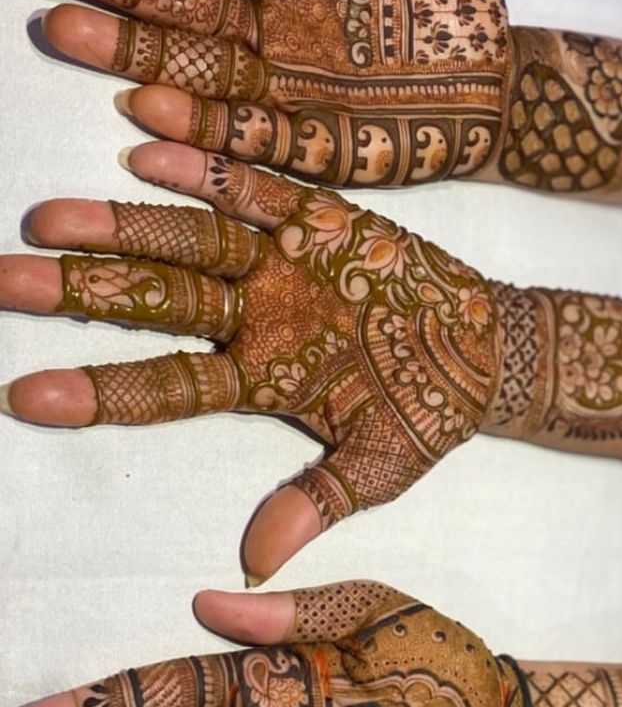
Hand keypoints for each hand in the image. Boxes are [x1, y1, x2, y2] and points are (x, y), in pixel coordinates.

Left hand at [0, 145, 502, 576]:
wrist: (487, 350)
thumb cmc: (428, 413)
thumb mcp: (380, 469)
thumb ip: (316, 504)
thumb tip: (255, 562)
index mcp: (260, 378)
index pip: (163, 386)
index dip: (98, 390)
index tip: (23, 396)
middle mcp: (252, 315)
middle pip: (152, 302)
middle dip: (80, 292)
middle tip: (0, 280)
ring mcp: (279, 262)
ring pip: (185, 241)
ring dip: (120, 227)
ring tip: (49, 218)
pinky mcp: (318, 214)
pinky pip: (255, 185)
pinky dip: (207, 164)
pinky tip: (145, 144)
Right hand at [7, 0, 509, 190]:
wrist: (506, 95)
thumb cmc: (459, 13)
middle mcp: (267, 35)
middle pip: (175, 1)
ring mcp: (281, 95)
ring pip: (192, 69)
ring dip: (128, 51)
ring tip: (63, 27)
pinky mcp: (309, 151)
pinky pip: (245, 141)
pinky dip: (198, 130)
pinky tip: (143, 110)